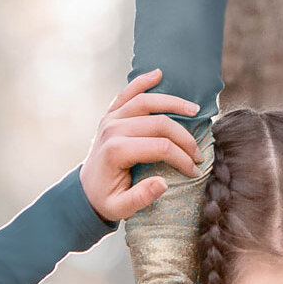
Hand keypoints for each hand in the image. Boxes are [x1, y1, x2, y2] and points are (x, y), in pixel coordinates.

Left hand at [79, 70, 201, 222]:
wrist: (84, 192)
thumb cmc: (106, 200)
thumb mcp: (121, 209)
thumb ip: (141, 197)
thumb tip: (163, 183)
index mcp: (116, 151)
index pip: (160, 147)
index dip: (182, 157)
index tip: (194, 170)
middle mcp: (113, 129)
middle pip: (159, 123)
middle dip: (184, 138)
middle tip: (198, 153)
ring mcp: (111, 119)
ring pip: (146, 102)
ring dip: (173, 103)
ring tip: (194, 110)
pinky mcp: (110, 114)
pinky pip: (127, 93)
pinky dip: (142, 81)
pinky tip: (158, 74)